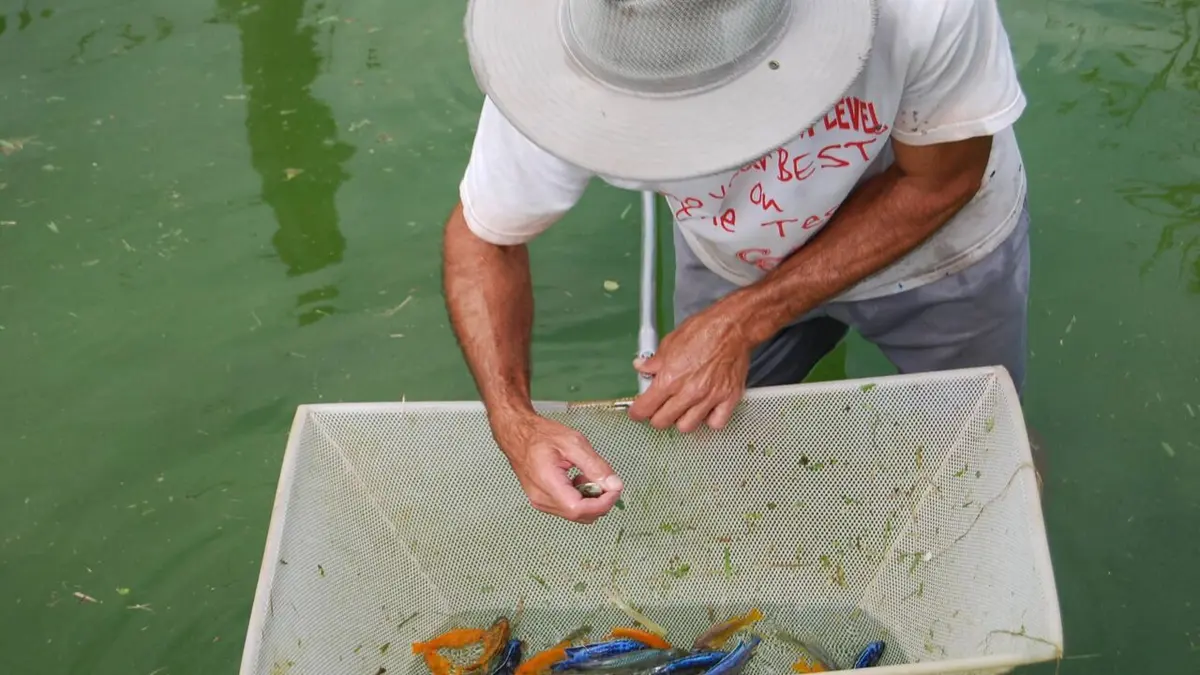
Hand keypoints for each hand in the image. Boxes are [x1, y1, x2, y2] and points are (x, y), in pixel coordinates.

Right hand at [492, 410, 623, 522]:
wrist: (518, 434)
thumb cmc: (540, 435)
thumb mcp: (573, 443)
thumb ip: (595, 465)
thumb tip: (614, 485)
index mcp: (548, 484)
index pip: (579, 509)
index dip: (603, 503)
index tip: (615, 489)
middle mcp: (542, 499)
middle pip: (580, 516)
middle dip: (600, 502)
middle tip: (606, 480)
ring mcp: (541, 502)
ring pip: (576, 514)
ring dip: (590, 500)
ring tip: (587, 476)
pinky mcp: (543, 501)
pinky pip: (568, 508)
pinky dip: (580, 498)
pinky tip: (578, 480)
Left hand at [627, 304, 753, 432]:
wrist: (733, 327)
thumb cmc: (705, 330)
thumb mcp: (670, 341)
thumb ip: (654, 361)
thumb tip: (642, 367)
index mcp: (669, 378)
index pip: (644, 408)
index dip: (637, 412)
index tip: (637, 411)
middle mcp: (688, 392)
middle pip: (663, 422)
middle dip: (656, 417)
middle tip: (658, 408)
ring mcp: (709, 398)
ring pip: (687, 427)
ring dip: (681, 420)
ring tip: (681, 409)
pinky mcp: (728, 399)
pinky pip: (715, 423)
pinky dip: (709, 420)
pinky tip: (705, 410)